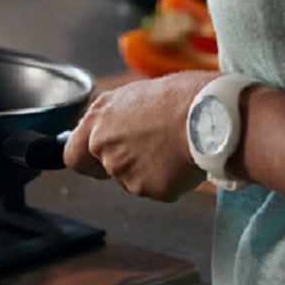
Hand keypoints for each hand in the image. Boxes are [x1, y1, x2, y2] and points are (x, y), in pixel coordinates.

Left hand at [64, 71, 219, 201]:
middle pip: (108, 169)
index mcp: (98, 119)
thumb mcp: (138, 95)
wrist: (211, 114)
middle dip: (128, 164)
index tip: (97, 164)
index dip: (86, 161)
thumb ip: (119, 117)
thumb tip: (121, 125)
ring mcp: (123, 169)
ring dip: (150, 171)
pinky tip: (184, 160)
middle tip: (153, 151)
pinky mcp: (147, 188)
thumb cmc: (182, 96)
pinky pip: (159, 190)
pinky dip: (171, 181)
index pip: (72, 154)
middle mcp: (103, 145)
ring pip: (134, 181)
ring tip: (174, 147)